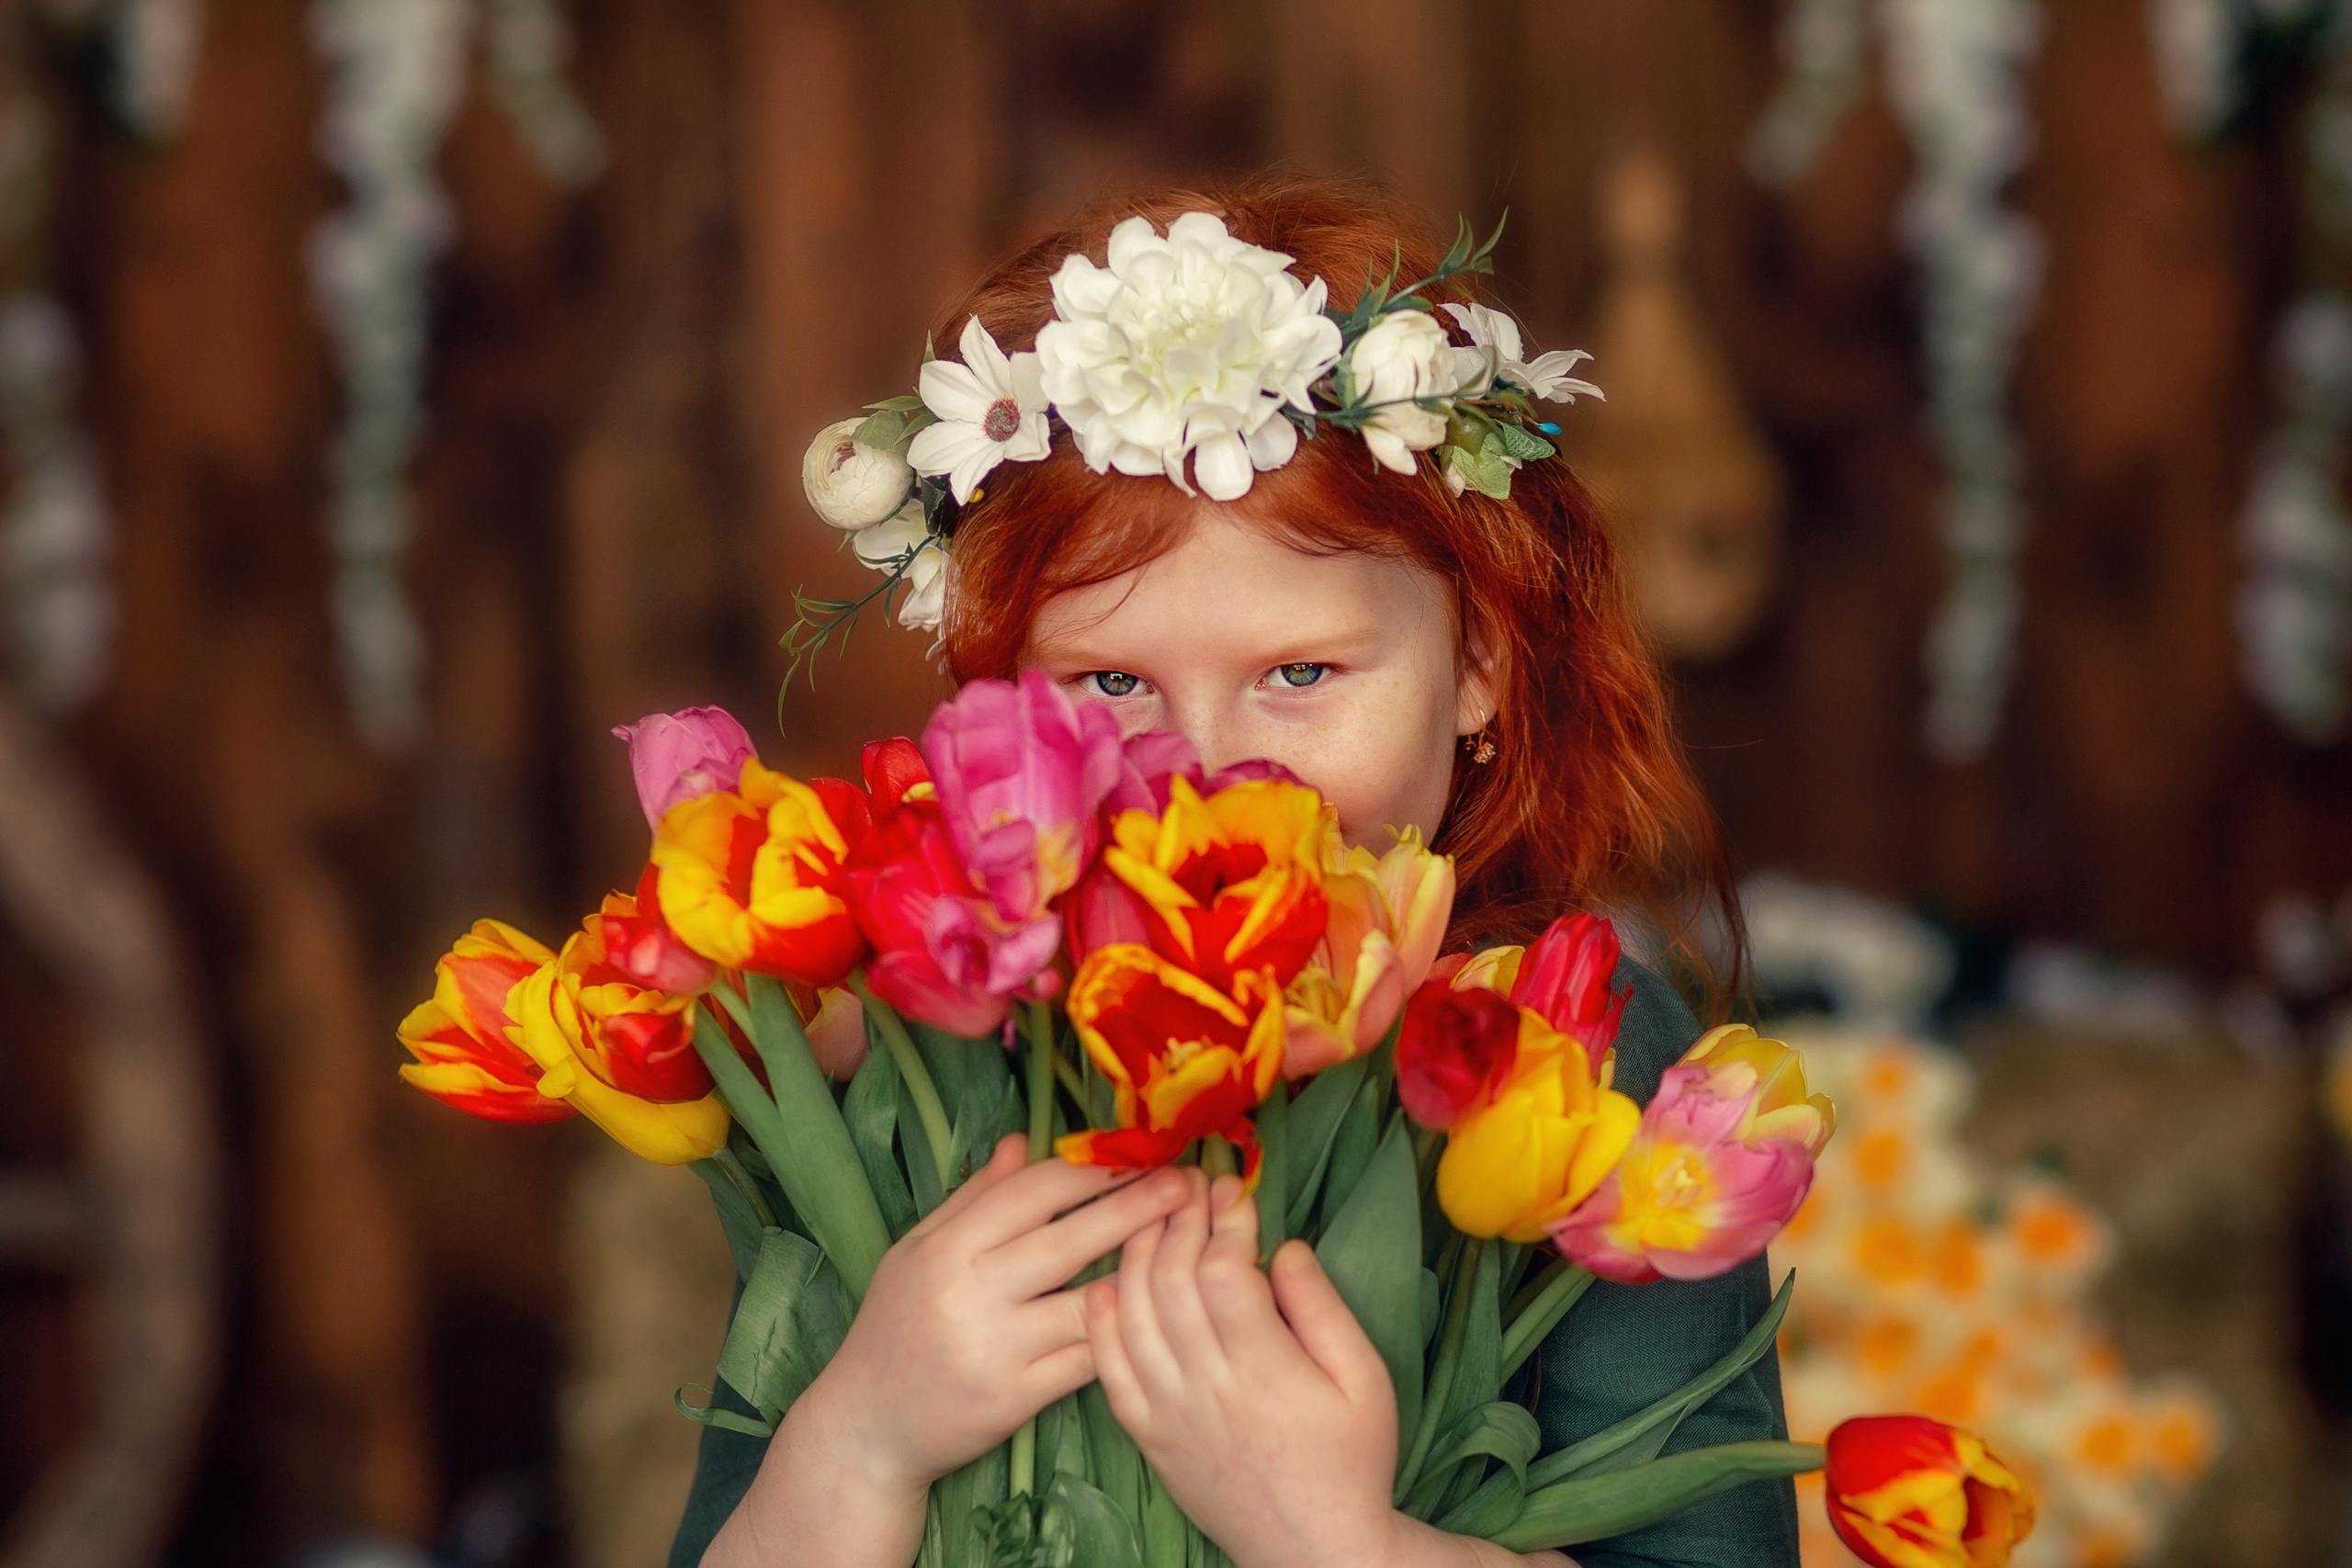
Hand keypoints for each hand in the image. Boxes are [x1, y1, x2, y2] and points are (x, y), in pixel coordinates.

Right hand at [708, 1136, 1189, 1566]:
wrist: (868, 1427)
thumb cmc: (896, 1328)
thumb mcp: (918, 1252)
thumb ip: (973, 1198)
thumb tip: (1023, 1142)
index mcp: (946, 1248)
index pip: (1032, 1193)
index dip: (1091, 1171)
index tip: (1138, 1153)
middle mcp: (969, 1293)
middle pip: (1069, 1240)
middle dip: (1134, 1207)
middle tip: (1185, 1183)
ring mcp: (995, 1349)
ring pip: (1086, 1301)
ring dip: (1141, 1271)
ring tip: (1186, 1245)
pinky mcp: (1015, 1398)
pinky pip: (1085, 1358)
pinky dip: (1119, 1331)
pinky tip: (1155, 1309)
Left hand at [1084, 1170, 1401, 1566]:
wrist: (1313, 1547)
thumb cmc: (1351, 1458)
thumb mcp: (1366, 1381)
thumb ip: (1322, 1310)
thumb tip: (1283, 1248)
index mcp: (1264, 1370)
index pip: (1222, 1272)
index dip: (1223, 1221)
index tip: (1233, 1189)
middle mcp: (1205, 1388)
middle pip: (1170, 1281)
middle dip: (1177, 1219)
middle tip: (1189, 1184)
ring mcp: (1167, 1413)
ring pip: (1132, 1314)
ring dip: (1138, 1253)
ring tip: (1153, 1214)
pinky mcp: (1146, 1435)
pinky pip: (1108, 1369)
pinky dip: (1101, 1320)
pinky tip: (1107, 1281)